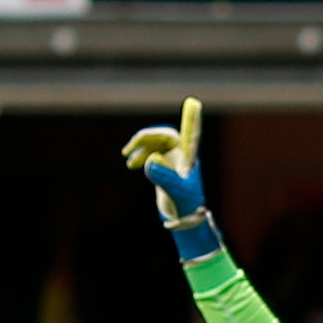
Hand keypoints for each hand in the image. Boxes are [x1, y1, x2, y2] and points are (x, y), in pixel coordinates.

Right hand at [122, 97, 208, 227]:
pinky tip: (132, 164)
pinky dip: (140, 155)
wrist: (185, 221)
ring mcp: (174, 161)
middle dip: (145, 139)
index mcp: (189, 158)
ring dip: (140, 147)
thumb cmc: (185, 206)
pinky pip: (151, 153)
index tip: (194, 101)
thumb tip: (150, 160)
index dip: (190, 118)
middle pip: (164, 136)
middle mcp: (182, 156)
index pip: (190, 133)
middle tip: (128, 150)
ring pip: (155, 144)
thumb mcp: (174, 192)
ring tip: (128, 159)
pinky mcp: (165, 168)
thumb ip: (163, 176)